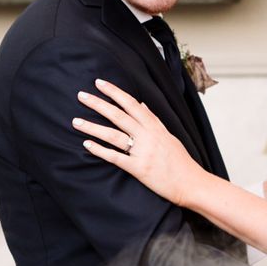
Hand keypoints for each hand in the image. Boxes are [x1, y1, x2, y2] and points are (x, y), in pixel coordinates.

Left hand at [73, 79, 202, 206]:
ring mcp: (143, 152)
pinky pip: (116, 157)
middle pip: (119, 115)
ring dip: (93, 127)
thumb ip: (154, 120)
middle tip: (82, 96)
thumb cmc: (180, 161)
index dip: (115, 92)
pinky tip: (87, 144)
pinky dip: (100, 150)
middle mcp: (148, 136)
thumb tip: (142, 104)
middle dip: (99, 104)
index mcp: (155, 126)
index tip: (100, 83)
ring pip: (114, 135)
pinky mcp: (139, 168)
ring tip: (76, 121)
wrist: (191, 182)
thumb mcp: (169, 135)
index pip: (132, 103)